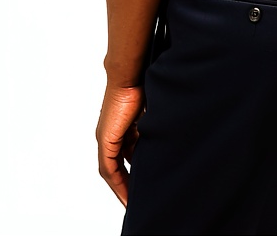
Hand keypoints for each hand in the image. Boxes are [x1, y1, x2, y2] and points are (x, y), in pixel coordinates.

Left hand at [97, 83, 144, 206]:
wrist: (130, 74)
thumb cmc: (142, 83)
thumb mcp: (151, 110)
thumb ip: (154, 123)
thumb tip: (170, 129)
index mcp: (122, 126)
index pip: (126, 155)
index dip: (133, 171)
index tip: (142, 185)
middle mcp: (111, 134)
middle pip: (118, 167)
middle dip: (127, 184)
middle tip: (137, 199)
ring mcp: (106, 138)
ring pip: (112, 171)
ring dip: (122, 186)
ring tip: (133, 202)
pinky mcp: (106, 140)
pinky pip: (109, 169)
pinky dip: (118, 183)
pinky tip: (126, 194)